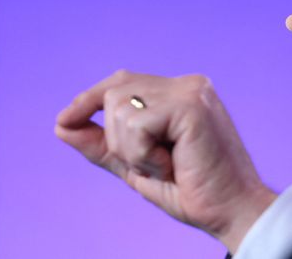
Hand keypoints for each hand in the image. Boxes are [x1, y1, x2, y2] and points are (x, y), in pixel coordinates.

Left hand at [55, 70, 276, 252]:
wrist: (231, 211)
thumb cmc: (193, 191)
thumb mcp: (137, 166)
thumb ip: (104, 145)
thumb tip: (61, 125)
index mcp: (180, 92)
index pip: (122, 81)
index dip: (89, 99)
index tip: (65, 120)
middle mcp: (187, 84)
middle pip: (115, 91)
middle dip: (116, 137)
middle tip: (153, 164)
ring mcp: (192, 91)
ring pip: (120, 109)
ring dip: (131, 151)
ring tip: (167, 166)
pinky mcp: (192, 106)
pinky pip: (137, 125)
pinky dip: (143, 154)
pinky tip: (172, 165)